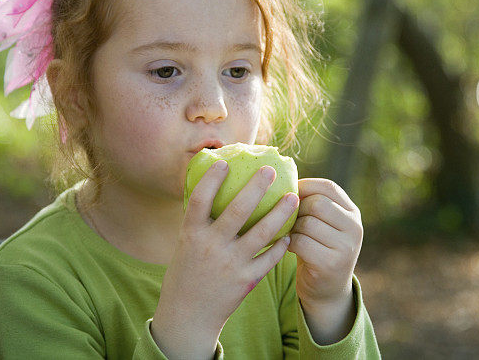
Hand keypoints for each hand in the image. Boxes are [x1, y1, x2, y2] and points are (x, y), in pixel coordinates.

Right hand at [151, 160, 298, 358]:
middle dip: (256, 188)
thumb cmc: (187, 272)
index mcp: (191, 234)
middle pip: (237, 210)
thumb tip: (213, 188)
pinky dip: (280, 245)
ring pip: (261, 233)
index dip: (212, 179)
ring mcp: (230, 264)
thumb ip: (200, 221)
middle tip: (270, 170)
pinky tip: (289, 234)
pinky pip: (269, 258)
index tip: (225, 161)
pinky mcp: (245, 281)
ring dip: (280, 213)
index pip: (200, 200)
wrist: (188, 316)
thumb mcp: (186, 244)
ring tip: (293, 197)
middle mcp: (210, 247)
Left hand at [287, 178, 362, 342]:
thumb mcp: (323, 224)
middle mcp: (355, 228)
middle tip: (286, 217)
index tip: (288, 193)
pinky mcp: (332, 264)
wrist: (327, 290)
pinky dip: (289, 242)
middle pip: (317, 204)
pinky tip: (287, 245)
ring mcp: (346, 247)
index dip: (305, 186)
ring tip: (287, 231)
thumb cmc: (317, 248)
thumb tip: (281, 176)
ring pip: (307, 223)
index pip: (328, 187)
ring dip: (291, 227)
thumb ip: (313, 203)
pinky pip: (301, 242)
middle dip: (296, 209)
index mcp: (353, 213)